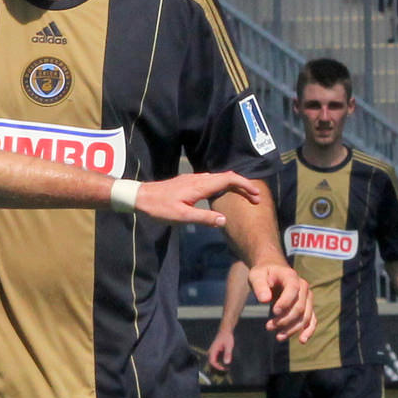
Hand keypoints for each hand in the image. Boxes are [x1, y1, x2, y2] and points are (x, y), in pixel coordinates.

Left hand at [132, 171, 263, 226]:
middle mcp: (199, 179)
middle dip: (244, 186)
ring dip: (234, 186)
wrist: (140, 197)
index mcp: (200, 185)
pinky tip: (223, 194)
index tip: (257, 195)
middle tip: (256, 199)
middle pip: (227, 177)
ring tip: (244, 197)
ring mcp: (193, 179)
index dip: (245, 186)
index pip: (229, 180)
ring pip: (219, 178)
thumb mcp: (182, 216)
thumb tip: (224, 220)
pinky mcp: (188, 182)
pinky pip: (211, 181)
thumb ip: (204, 218)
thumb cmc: (159, 208)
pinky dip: (223, 186)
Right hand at [206, 327, 234, 372]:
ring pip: (213, 360)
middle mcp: (211, 351)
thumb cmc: (227, 337)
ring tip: (225, 368)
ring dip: (218, 365)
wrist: (225, 330)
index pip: (212, 361)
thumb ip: (227, 354)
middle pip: (211, 362)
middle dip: (217, 367)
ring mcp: (213, 351)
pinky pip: (216, 358)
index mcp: (213, 350)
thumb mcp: (229, 345)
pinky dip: (220, 361)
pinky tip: (225, 362)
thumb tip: (227, 363)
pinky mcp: (215, 351)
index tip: (223, 369)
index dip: (217, 367)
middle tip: (225, 370)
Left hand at [249, 261, 314, 343]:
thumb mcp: (256, 276)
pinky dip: (308, 330)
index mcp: (291, 277)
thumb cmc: (263, 274)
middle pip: (299, 307)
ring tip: (278, 336)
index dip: (285, 302)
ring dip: (292, 328)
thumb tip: (265, 300)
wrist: (273, 272)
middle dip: (284, 320)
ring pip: (305, 316)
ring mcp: (307, 298)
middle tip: (268, 327)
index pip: (293, 290)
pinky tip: (302, 340)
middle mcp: (303, 287)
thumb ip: (259, 286)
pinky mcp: (307, 307)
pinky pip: (312, 319)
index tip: (274, 312)